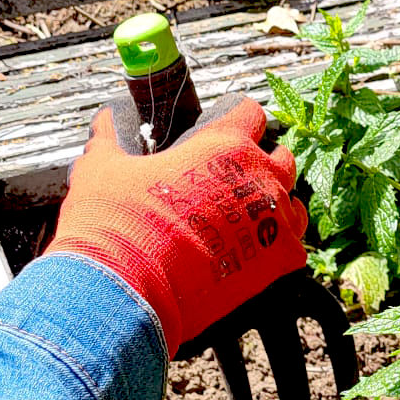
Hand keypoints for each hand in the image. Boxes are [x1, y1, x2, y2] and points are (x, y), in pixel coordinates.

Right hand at [47, 97, 306, 349]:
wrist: (127, 286)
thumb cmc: (116, 220)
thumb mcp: (103, 167)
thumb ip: (110, 139)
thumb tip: (103, 120)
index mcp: (224, 144)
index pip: (250, 112)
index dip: (236, 120)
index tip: (223, 132)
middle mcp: (260, 176)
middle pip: (280, 157)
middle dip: (261, 164)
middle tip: (230, 181)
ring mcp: (274, 220)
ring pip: (293, 202)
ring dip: (273, 206)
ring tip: (244, 220)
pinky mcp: (280, 261)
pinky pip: (295, 247)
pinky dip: (277, 248)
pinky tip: (254, 255)